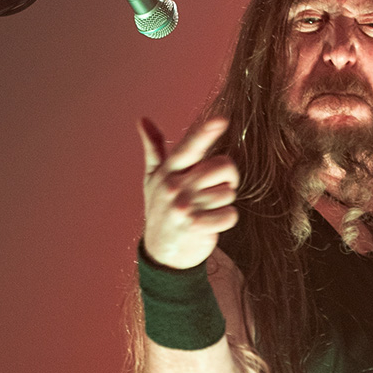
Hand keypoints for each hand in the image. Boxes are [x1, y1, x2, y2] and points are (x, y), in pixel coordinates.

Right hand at [138, 117, 239, 268]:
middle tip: (216, 188)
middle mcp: (174, 186)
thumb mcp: (154, 180)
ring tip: (207, 209)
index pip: (188, 147)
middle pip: (222, 167)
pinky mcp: (197, 226)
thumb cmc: (162, 210)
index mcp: (167, 171)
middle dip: (228, 177)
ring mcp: (185, 207)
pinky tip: (213, 224)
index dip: (206, 133)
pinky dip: (227, 219)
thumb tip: (142, 119)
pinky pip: (230, 215)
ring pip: (228, 192)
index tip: (222, 120)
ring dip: (224, 203)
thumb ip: (154, 150)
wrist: (162, 252)